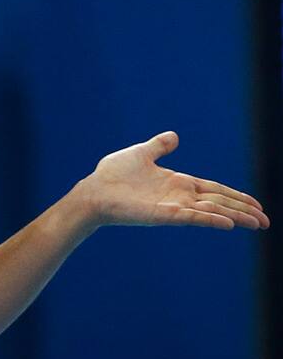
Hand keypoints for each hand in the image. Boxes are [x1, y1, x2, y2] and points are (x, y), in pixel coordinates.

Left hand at [77, 131, 270, 230]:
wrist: (93, 191)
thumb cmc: (112, 175)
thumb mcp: (141, 153)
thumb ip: (159, 146)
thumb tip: (174, 135)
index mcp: (178, 183)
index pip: (215, 190)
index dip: (236, 196)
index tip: (257, 205)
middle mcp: (179, 197)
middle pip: (219, 203)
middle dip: (243, 210)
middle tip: (266, 221)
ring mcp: (172, 207)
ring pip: (211, 211)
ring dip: (235, 216)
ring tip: (257, 223)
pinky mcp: (163, 215)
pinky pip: (192, 217)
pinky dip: (210, 219)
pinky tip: (229, 223)